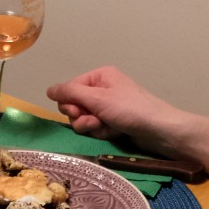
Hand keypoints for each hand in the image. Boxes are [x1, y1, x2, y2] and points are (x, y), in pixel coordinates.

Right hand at [45, 66, 173, 142]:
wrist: (159, 130)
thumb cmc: (130, 109)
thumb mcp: (97, 98)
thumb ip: (70, 93)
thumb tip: (48, 90)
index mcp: (99, 76)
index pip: (69, 89)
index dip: (69, 103)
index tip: (77, 113)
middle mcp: (103, 89)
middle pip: (75, 105)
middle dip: (81, 117)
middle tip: (94, 122)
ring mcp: (108, 106)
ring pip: (84, 119)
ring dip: (92, 126)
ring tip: (106, 128)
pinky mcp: (114, 121)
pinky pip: (96, 127)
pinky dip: (102, 131)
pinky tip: (114, 132)